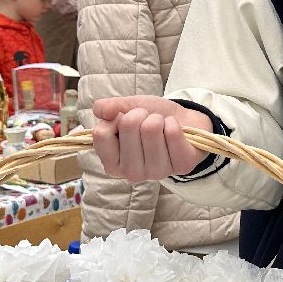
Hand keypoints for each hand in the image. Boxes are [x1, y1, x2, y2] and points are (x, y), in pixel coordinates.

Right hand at [91, 96, 209, 181]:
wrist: (183, 123)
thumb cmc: (150, 119)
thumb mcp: (126, 109)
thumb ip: (109, 108)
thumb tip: (100, 111)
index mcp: (112, 163)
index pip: (101, 133)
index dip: (115, 118)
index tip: (125, 120)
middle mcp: (132, 173)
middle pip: (128, 125)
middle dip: (140, 114)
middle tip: (147, 121)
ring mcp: (157, 173)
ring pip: (151, 128)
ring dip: (158, 118)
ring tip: (161, 127)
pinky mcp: (182, 166)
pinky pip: (172, 132)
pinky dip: (174, 123)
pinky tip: (176, 132)